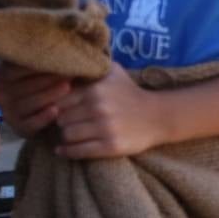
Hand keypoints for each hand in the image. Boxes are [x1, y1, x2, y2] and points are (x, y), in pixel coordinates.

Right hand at [0, 62, 72, 138]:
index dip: (41, 63)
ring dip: (49, 95)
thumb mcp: (34, 68)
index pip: (18, 68)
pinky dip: (44, 117)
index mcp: (0, 76)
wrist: (38, 111)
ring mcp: (8, 113)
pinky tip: (56, 110)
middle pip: (25, 86)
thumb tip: (59, 46)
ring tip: (68, 87)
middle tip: (70, 71)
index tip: (61, 56)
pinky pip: (31, 123)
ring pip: (29, 104)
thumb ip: (39, 58)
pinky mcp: (19, 128)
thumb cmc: (39, 81)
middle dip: (49, 78)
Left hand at [53, 63, 167, 158]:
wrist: (159, 116)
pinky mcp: (111, 146)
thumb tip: (66, 65)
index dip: (59, 106)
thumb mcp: (114, 72)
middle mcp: (98, 109)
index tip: (63, 110)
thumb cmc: (131, 93)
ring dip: (67, 136)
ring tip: (72, 134)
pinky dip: (68, 152)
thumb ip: (91, 66)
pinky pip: (78, 151)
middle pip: (61, 120)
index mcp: (95, 90)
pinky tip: (64, 150)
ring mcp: (105, 129)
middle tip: (69, 123)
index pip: (59, 101)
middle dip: (63, 122)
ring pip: (67, 135)